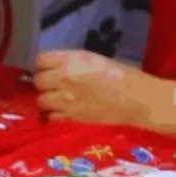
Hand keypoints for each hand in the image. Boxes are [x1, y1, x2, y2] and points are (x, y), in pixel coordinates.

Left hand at [34, 50, 154, 127]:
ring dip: (47, 97)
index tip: (49, 66)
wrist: (137, 99)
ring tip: (58, 96)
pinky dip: (54, 113)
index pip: (40, 60)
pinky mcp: (72, 117)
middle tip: (54, 82)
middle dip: (44, 80)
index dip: (43, 63)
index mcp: (70, 61)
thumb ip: (70, 61)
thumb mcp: (93, 58)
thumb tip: (55, 66)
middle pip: (38, 80)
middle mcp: (64, 80)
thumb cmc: (121, 73)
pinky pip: (51, 116)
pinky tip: (63, 109)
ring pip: (41, 99)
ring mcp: (66, 100)